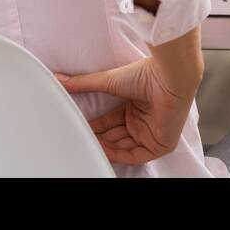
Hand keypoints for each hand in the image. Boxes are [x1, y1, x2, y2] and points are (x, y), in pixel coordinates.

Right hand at [54, 57, 196, 164]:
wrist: (168, 76)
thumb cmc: (146, 74)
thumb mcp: (109, 81)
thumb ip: (84, 83)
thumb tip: (60, 79)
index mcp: (136, 106)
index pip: (112, 122)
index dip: (96, 127)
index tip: (81, 128)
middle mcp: (144, 120)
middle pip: (117, 137)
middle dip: (100, 139)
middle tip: (82, 139)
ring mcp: (152, 132)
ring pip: (125, 148)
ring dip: (107, 147)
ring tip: (90, 144)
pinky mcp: (161, 144)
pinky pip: (137, 156)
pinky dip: (120, 155)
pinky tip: (106, 150)